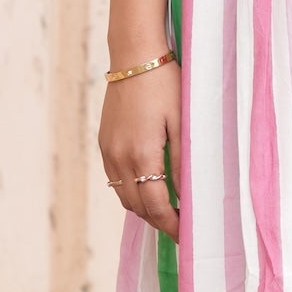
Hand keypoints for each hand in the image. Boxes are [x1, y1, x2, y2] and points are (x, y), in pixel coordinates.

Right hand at [99, 64, 180, 241]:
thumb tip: (187, 195)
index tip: (186, 236)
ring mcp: (108, 150)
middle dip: (158, 221)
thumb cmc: (165, 84)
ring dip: (143, 208)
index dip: (171, 225)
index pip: (156, 206)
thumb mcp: (182, 122)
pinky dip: (130, 191)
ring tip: (166, 211)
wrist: (134, 55)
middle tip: (179, 228)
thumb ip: (182, 161)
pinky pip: (115, 179)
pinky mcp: (104, 142)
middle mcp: (119, 158)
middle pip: (137, 207)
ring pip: (123, 196)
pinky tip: (147, 187)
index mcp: (141, 155)